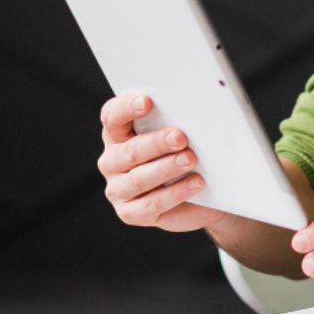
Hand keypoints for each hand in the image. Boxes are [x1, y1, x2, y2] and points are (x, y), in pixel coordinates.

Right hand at [97, 93, 224, 231]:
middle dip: (157, 142)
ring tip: (191, 159)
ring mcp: (119, 189)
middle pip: (129, 150)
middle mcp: (113, 161)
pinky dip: (175, 193)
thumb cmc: (184, 154)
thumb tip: (194, 108)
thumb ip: (176, 120)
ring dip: (167, 168)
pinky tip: (195, 183)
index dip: (126, 108)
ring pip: (138, 178)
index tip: (147, 100)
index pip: (112, 117)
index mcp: (119, 135)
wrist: (200, 195)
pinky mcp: (131, 213)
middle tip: (181, 137)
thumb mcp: (180, 135)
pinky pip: (151, 204)